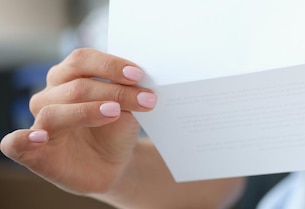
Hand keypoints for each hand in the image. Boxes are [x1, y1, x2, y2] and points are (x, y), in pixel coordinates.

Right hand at [0, 48, 156, 194]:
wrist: (115, 164)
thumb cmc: (116, 130)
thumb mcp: (126, 108)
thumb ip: (124, 92)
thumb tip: (137, 78)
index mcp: (68, 76)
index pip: (82, 60)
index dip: (110, 65)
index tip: (138, 74)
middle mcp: (50, 96)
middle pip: (75, 86)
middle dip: (114, 91)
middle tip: (146, 99)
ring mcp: (39, 124)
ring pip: (55, 111)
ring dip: (89, 110)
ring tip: (116, 112)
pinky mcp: (33, 153)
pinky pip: (14, 143)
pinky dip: (23, 138)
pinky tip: (40, 137)